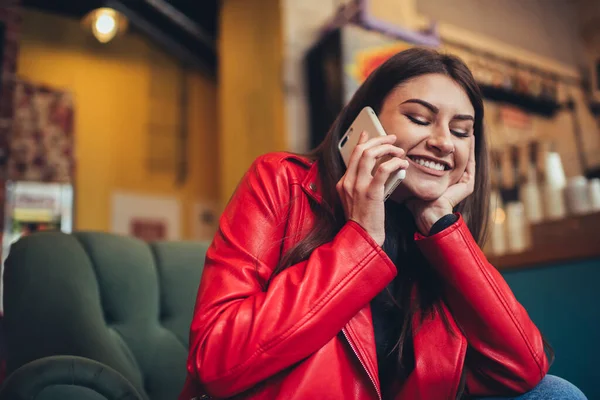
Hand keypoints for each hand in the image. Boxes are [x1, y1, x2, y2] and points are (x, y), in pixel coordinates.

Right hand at [336, 131, 408, 245]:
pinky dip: (394, 163)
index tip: (369, 133)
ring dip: (387, 148)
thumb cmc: (364, 223)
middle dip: (378, 140)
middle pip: (361, 150)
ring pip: (370, 154)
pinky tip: (402, 163)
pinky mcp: (371, 193)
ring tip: (398, 150)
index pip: (352, 155)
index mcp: (343, 183)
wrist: (362, 239)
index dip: (362, 141)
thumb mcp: (357, 201)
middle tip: (391, 138)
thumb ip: (362, 185)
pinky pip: (383, 169)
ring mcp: (358, 187)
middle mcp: (348, 182)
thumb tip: (379, 169)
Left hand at [407, 135, 475, 234]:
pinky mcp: (468, 184)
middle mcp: (454, 181)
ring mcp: (462, 183)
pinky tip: (470, 139)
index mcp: (442, 181)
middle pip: (456, 158)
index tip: (441, 134)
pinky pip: (470, 164)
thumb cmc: (416, 200)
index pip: (444, 160)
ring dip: (466, 145)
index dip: (444, 147)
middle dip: (456, 144)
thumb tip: (394, 157)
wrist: (427, 212)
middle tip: (457, 128)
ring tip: (467, 129)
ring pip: (465, 159)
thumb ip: (407, 169)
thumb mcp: (412, 179)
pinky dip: (471, 152)